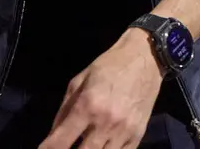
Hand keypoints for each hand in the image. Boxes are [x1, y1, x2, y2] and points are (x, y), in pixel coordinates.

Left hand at [40, 28, 162, 148]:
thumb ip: (64, 109)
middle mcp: (106, 122)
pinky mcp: (138, 136)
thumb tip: (53, 134)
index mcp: (88, 106)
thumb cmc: (109, 66)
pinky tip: (101, 147)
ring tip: (83, 145)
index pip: (61, 140)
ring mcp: (124, 132)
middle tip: (64, 147)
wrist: (145, 58)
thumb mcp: (79, 81)